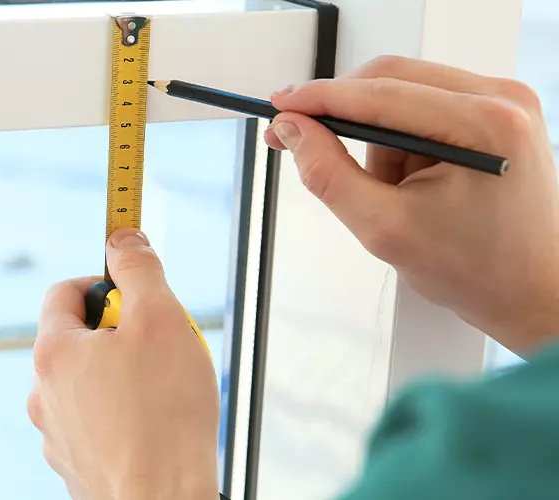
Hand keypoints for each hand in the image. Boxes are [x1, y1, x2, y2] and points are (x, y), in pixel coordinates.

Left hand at [28, 228, 218, 499]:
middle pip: (77, 340)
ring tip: (162, 392)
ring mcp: (56, 433)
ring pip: (87, 385)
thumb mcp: (161, 319)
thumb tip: (125, 238)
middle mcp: (43, 393)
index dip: (101, 281)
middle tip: (159, 345)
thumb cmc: (164, 416)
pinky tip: (154, 427)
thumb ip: (139, 270)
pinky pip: (96, 425)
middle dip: (118, 334)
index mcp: (54, 353)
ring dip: (120, 378)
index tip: (131, 287)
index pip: (64, 293)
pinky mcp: (75, 465)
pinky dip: (122, 418)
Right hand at [264, 55, 558, 354]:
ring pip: (402, 95)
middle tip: (302, 143)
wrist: (536, 292)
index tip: (279, 107)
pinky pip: (424, 108)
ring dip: (379, 140)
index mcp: (483, 124)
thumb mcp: (383, 228)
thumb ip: (327, 174)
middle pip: (390, 80)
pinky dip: (402, 143)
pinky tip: (413, 183)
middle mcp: (501, 99)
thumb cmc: (480, 270)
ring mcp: (504, 102)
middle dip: (345, 119)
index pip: (378, 91)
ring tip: (393, 194)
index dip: (318, 98)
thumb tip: (291, 131)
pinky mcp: (498, 113)